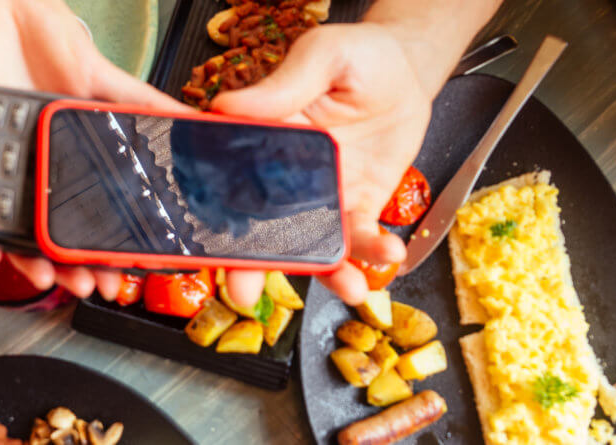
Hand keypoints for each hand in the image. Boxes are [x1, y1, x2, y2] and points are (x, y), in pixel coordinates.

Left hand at [0, 0, 200, 298]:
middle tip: (89, 286)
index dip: (106, 249)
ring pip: (19, 232)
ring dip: (34, 263)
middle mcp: (38, 169)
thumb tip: (194, 121)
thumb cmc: (49, 39)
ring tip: (49, 277)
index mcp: (70, 155)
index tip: (123, 273)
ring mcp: (6, 166)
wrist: (3, 7)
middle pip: (55, 235)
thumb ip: (142, 105)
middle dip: (73, 270)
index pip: (91, 215)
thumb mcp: (104, 77)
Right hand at [211, 21, 462, 306]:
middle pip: (262, 229)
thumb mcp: (320, 57)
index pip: (229, 184)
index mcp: (263, 140)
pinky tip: (389, 253)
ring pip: (313, 244)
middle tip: (246, 297)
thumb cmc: (356, 56)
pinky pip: (360, 236)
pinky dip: (373, 251)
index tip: (210, 250)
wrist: (405, 68)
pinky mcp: (359, 204)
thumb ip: (283, 85)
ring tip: (349, 289)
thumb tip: (228, 105)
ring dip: (327, 273)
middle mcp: (285, 176)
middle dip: (254, 268)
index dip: (213, 220)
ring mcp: (323, 196)